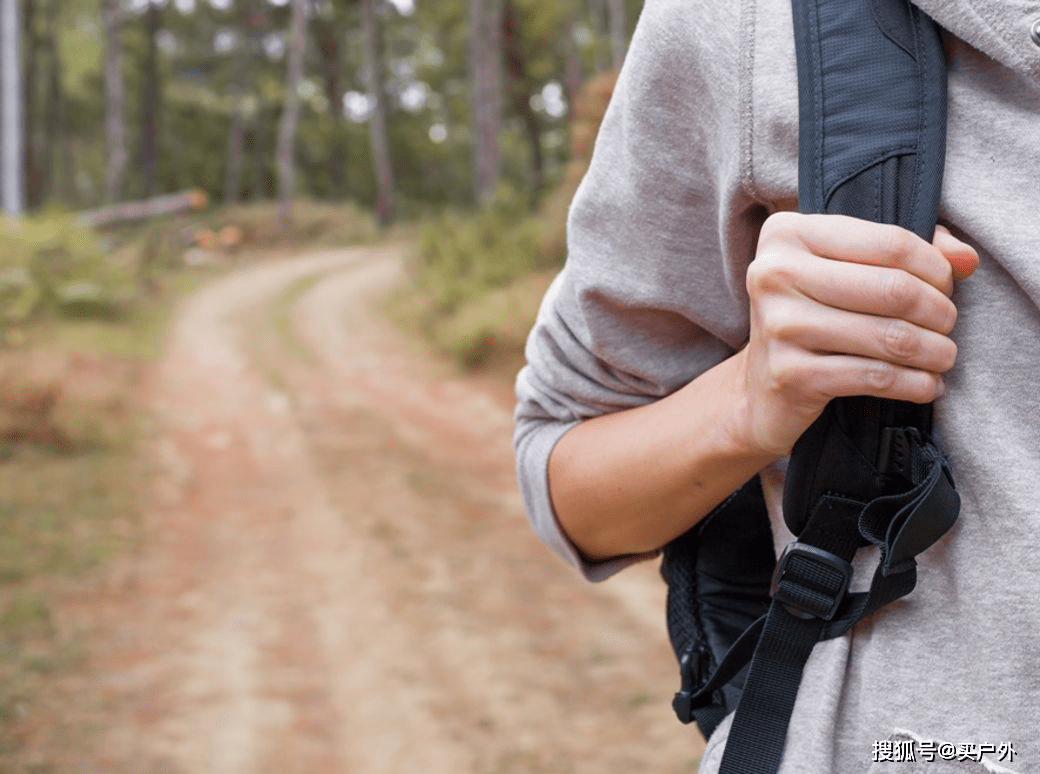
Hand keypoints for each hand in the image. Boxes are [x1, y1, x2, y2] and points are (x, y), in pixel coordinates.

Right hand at [735, 212, 978, 456]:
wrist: (761, 389)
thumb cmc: (813, 318)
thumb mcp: (847, 271)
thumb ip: (908, 252)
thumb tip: (967, 258)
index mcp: (786, 234)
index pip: (891, 243)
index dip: (936, 269)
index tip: (945, 288)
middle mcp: (774, 274)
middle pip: (895, 289)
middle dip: (940, 312)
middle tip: (946, 326)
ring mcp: (779, 326)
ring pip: (892, 336)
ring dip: (935, 352)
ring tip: (943, 357)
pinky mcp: (790, 374)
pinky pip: (877, 377)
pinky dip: (915, 384)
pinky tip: (926, 385)